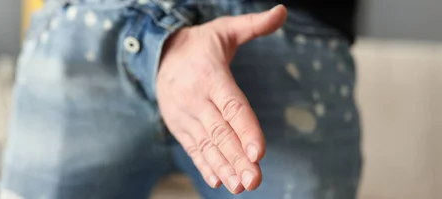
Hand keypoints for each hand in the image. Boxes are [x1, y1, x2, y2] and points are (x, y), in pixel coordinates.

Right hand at [156, 5, 286, 193]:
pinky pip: (193, 149)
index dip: (245, 129)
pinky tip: (219, 181)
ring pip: (207, 145)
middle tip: (255, 179)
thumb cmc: (200, 45)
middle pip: (220, 132)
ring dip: (225, 167)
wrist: (159, 56)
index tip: (259, 152)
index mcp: (210, 75)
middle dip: (238, 158)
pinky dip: (205, 166)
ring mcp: (185, 116)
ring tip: (240, 186)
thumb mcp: (225, 30)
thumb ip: (254, 25)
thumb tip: (282, 11)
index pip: (231, 105)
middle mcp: (195, 99)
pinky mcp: (180, 127)